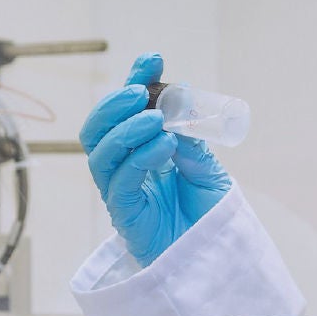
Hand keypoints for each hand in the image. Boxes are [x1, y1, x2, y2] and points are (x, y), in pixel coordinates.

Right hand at [78, 53, 231, 266]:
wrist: (218, 255)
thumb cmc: (209, 214)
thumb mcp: (208, 167)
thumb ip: (190, 140)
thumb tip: (177, 106)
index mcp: (141, 150)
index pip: (127, 111)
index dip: (135, 82)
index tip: (152, 60)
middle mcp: (125, 168)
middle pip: (98, 129)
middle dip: (114, 104)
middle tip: (141, 91)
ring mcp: (121, 191)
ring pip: (100, 152)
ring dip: (124, 129)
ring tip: (154, 118)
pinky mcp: (124, 215)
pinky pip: (120, 181)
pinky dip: (139, 157)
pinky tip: (164, 145)